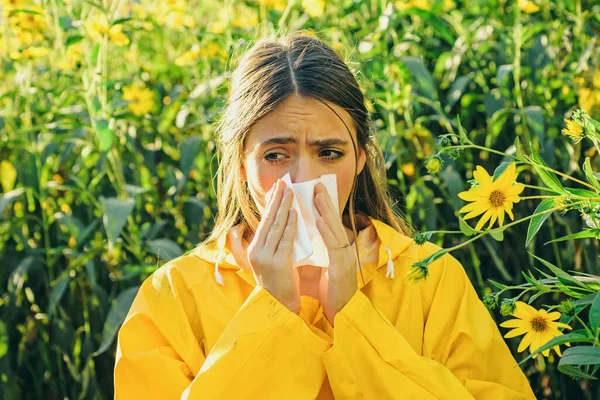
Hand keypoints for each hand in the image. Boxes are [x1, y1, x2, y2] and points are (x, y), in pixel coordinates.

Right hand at [247, 179, 300, 313]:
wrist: (280, 307)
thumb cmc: (279, 283)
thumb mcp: (271, 261)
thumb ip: (274, 243)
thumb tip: (283, 220)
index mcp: (254, 250)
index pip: (264, 221)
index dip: (270, 203)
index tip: (277, 187)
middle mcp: (256, 251)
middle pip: (268, 220)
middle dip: (276, 199)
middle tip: (284, 182)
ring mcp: (265, 257)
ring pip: (276, 227)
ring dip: (284, 207)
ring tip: (291, 192)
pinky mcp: (277, 264)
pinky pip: (285, 240)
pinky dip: (290, 225)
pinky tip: (295, 213)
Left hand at [314, 182, 357, 324]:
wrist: (340, 315)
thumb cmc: (330, 293)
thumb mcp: (322, 268)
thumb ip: (317, 252)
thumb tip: (304, 237)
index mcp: (337, 250)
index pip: (330, 225)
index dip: (323, 208)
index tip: (314, 192)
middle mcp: (343, 251)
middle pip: (334, 222)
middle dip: (325, 202)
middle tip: (316, 185)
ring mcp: (344, 258)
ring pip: (335, 230)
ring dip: (326, 211)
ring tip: (317, 195)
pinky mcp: (341, 268)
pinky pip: (333, 246)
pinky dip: (326, 231)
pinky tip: (319, 220)